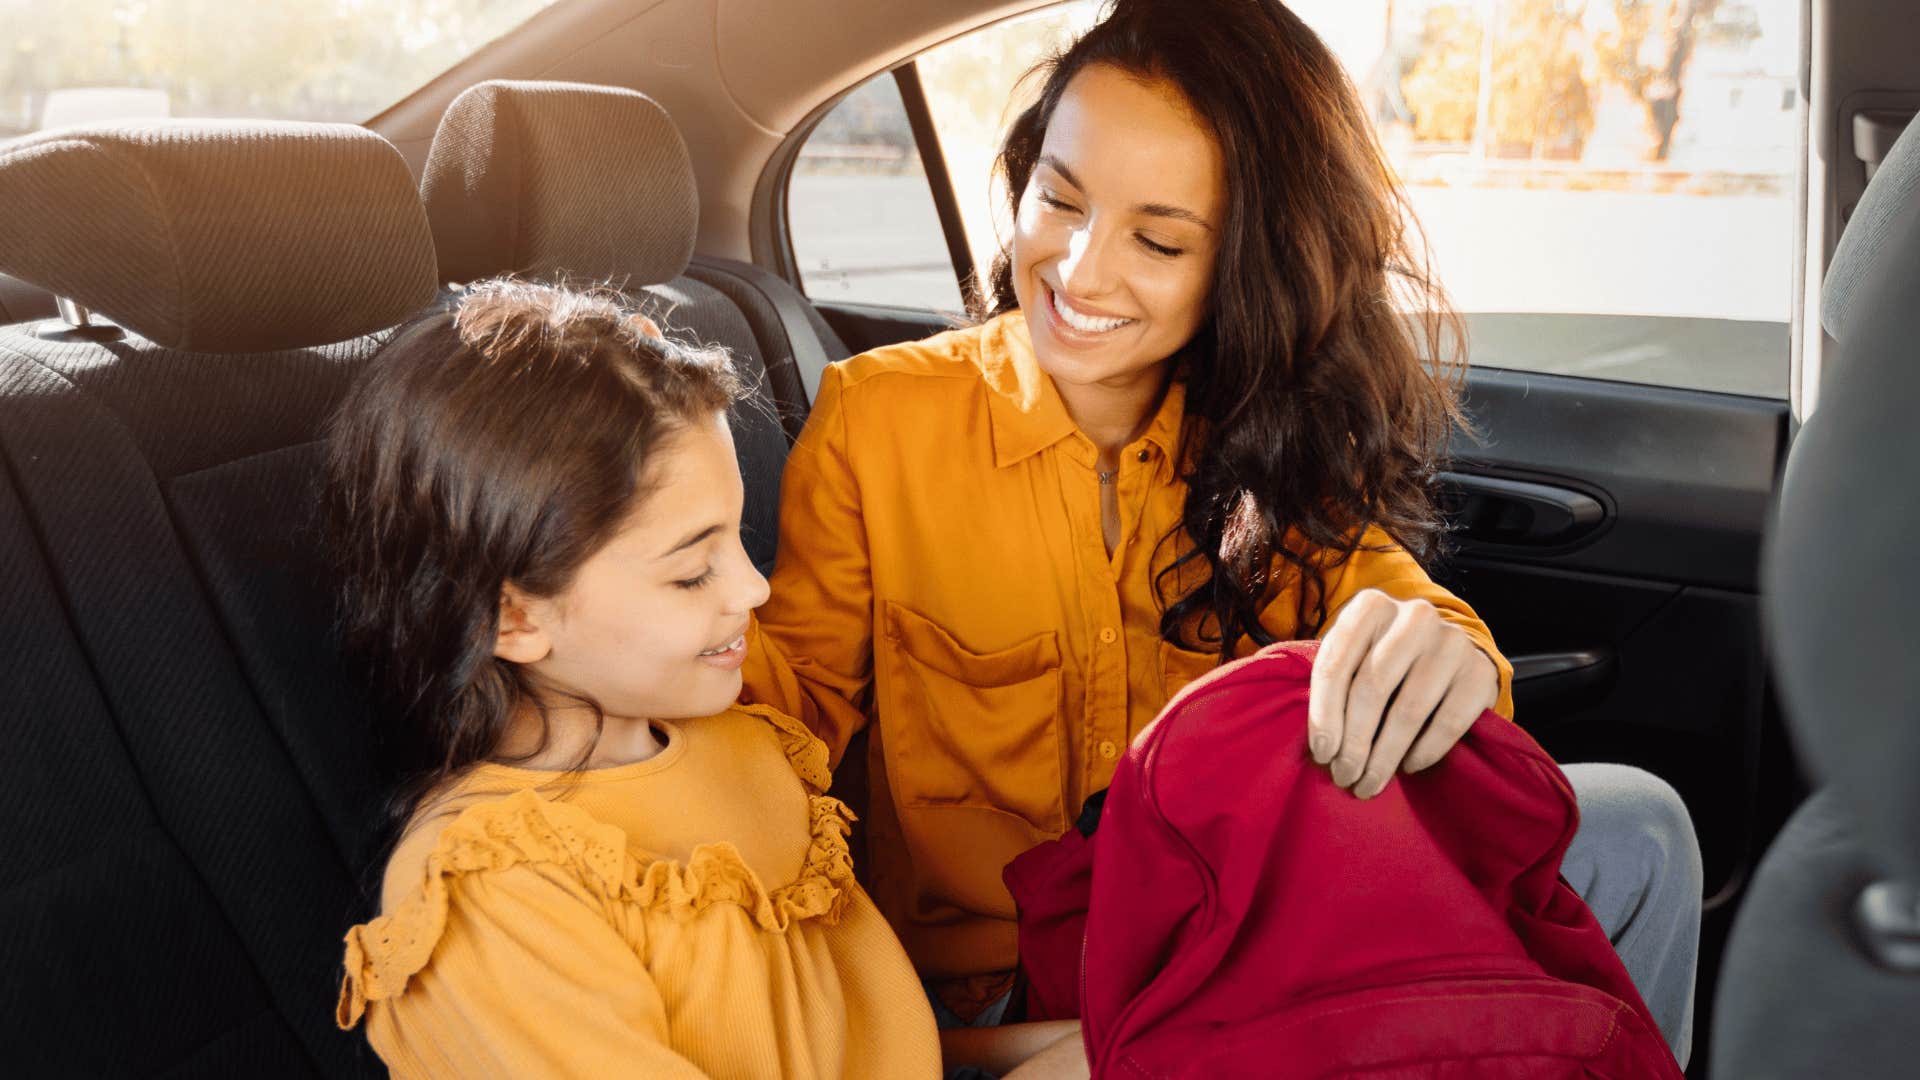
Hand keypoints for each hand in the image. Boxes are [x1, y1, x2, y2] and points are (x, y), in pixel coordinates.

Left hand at [1307, 589, 1498, 798]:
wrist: (1447, 652)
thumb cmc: (1385, 659)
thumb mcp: (1354, 656)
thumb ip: (1335, 684)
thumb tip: (1323, 746)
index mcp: (1370, 606)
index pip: (1336, 664)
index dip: (1324, 714)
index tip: (1322, 754)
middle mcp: (1414, 615)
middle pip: (1372, 687)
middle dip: (1354, 741)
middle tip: (1344, 775)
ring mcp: (1452, 641)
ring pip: (1409, 710)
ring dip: (1384, 756)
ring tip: (1369, 782)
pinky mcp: (1480, 671)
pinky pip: (1448, 722)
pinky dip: (1424, 751)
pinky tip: (1408, 766)